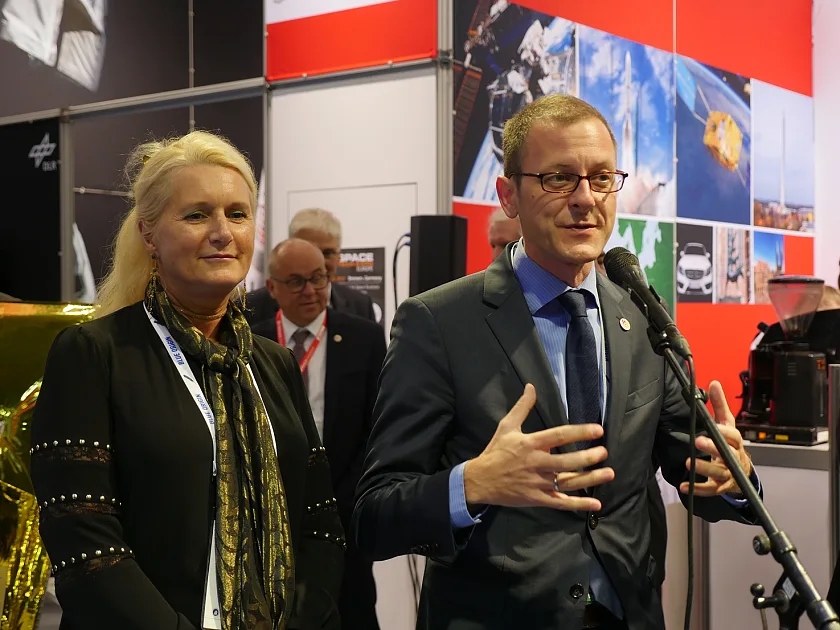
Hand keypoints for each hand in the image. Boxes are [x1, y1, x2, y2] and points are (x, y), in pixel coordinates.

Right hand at [463, 384, 614, 511]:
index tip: (598, 430)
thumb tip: (531, 387)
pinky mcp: (537, 498)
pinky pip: (561, 502)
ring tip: (609, 473)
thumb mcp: (506, 426)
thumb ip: (522, 407)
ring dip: (590, 479)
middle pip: (566, 461)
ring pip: (567, 482)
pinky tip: (595, 503)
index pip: (559, 436)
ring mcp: (537, 483)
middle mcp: (536, 463)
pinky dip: (578, 504)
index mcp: (530, 444)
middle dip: (588, 457)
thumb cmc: (495, 451)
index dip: (579, 432)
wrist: (480, 480)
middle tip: (604, 452)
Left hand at [679, 380, 752, 497]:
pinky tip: (685, 487)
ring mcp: (728, 474)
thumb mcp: (727, 423)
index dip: (725, 432)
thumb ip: (719, 404)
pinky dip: (698, 489)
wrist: (742, 470)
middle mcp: (733, 458)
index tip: (713, 427)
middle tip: (698, 441)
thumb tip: (713, 383)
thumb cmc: (731, 443)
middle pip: (727, 454)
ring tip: (689, 463)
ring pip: (719, 473)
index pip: (733, 436)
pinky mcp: (721, 486)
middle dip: (713, 448)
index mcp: (735, 442)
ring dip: (704, 469)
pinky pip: (711, 490)